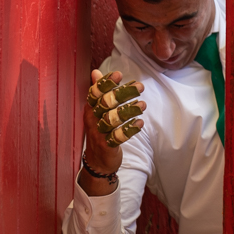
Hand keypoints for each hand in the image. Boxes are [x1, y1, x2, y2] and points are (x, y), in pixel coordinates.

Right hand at [79, 70, 145, 195]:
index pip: (95, 93)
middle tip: (140, 86)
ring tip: (143, 104)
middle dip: (123, 93)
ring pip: (112, 119)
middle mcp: (92, 119)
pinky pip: (117, 137)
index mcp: (90, 108)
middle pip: (105, 103)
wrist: (97, 161)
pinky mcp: (107, 146)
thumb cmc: (100, 130)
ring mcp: (99, 133)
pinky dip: (129, 130)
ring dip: (129, 110)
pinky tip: (140, 123)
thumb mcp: (96, 111)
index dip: (105, 83)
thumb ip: (99, 92)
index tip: (119, 74)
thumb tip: (96, 72)